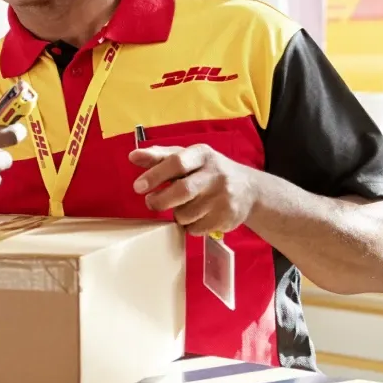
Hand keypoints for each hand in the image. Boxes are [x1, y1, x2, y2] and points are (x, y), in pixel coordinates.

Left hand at [131, 144, 257, 234]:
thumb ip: (160, 157)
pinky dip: (189, 225)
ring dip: (177, 214)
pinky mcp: (227, 217)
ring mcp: (223, 197)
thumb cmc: (209, 171)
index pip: (177, 162)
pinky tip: (197, 216)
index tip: (138, 186)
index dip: (155, 175)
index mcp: (203, 154)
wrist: (249, 190)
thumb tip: (133, 156)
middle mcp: (216, 174)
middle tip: (151, 202)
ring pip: (185, 214)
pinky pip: (195, 228)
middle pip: (182, 191)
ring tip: (183, 206)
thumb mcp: (188, 158)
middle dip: (160, 201)